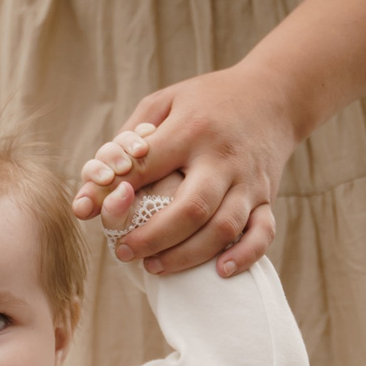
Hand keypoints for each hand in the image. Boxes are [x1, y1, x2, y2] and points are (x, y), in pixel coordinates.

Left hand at [69, 69, 290, 276]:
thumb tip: (90, 189)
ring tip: (154, 265)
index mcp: (191, 129)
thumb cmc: (207, 101)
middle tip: (123, 251)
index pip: (148, 166)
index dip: (115, 192)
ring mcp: (248, 180)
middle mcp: (222, 157)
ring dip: (187, 255)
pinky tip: (218, 271)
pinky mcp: (266, 196)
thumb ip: (125, 141)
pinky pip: (262, 233)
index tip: (91, 212)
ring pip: (223, 227)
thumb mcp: (164, 103)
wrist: (274, 94)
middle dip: (153, 237)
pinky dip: (243, 256)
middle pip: (191, 207)